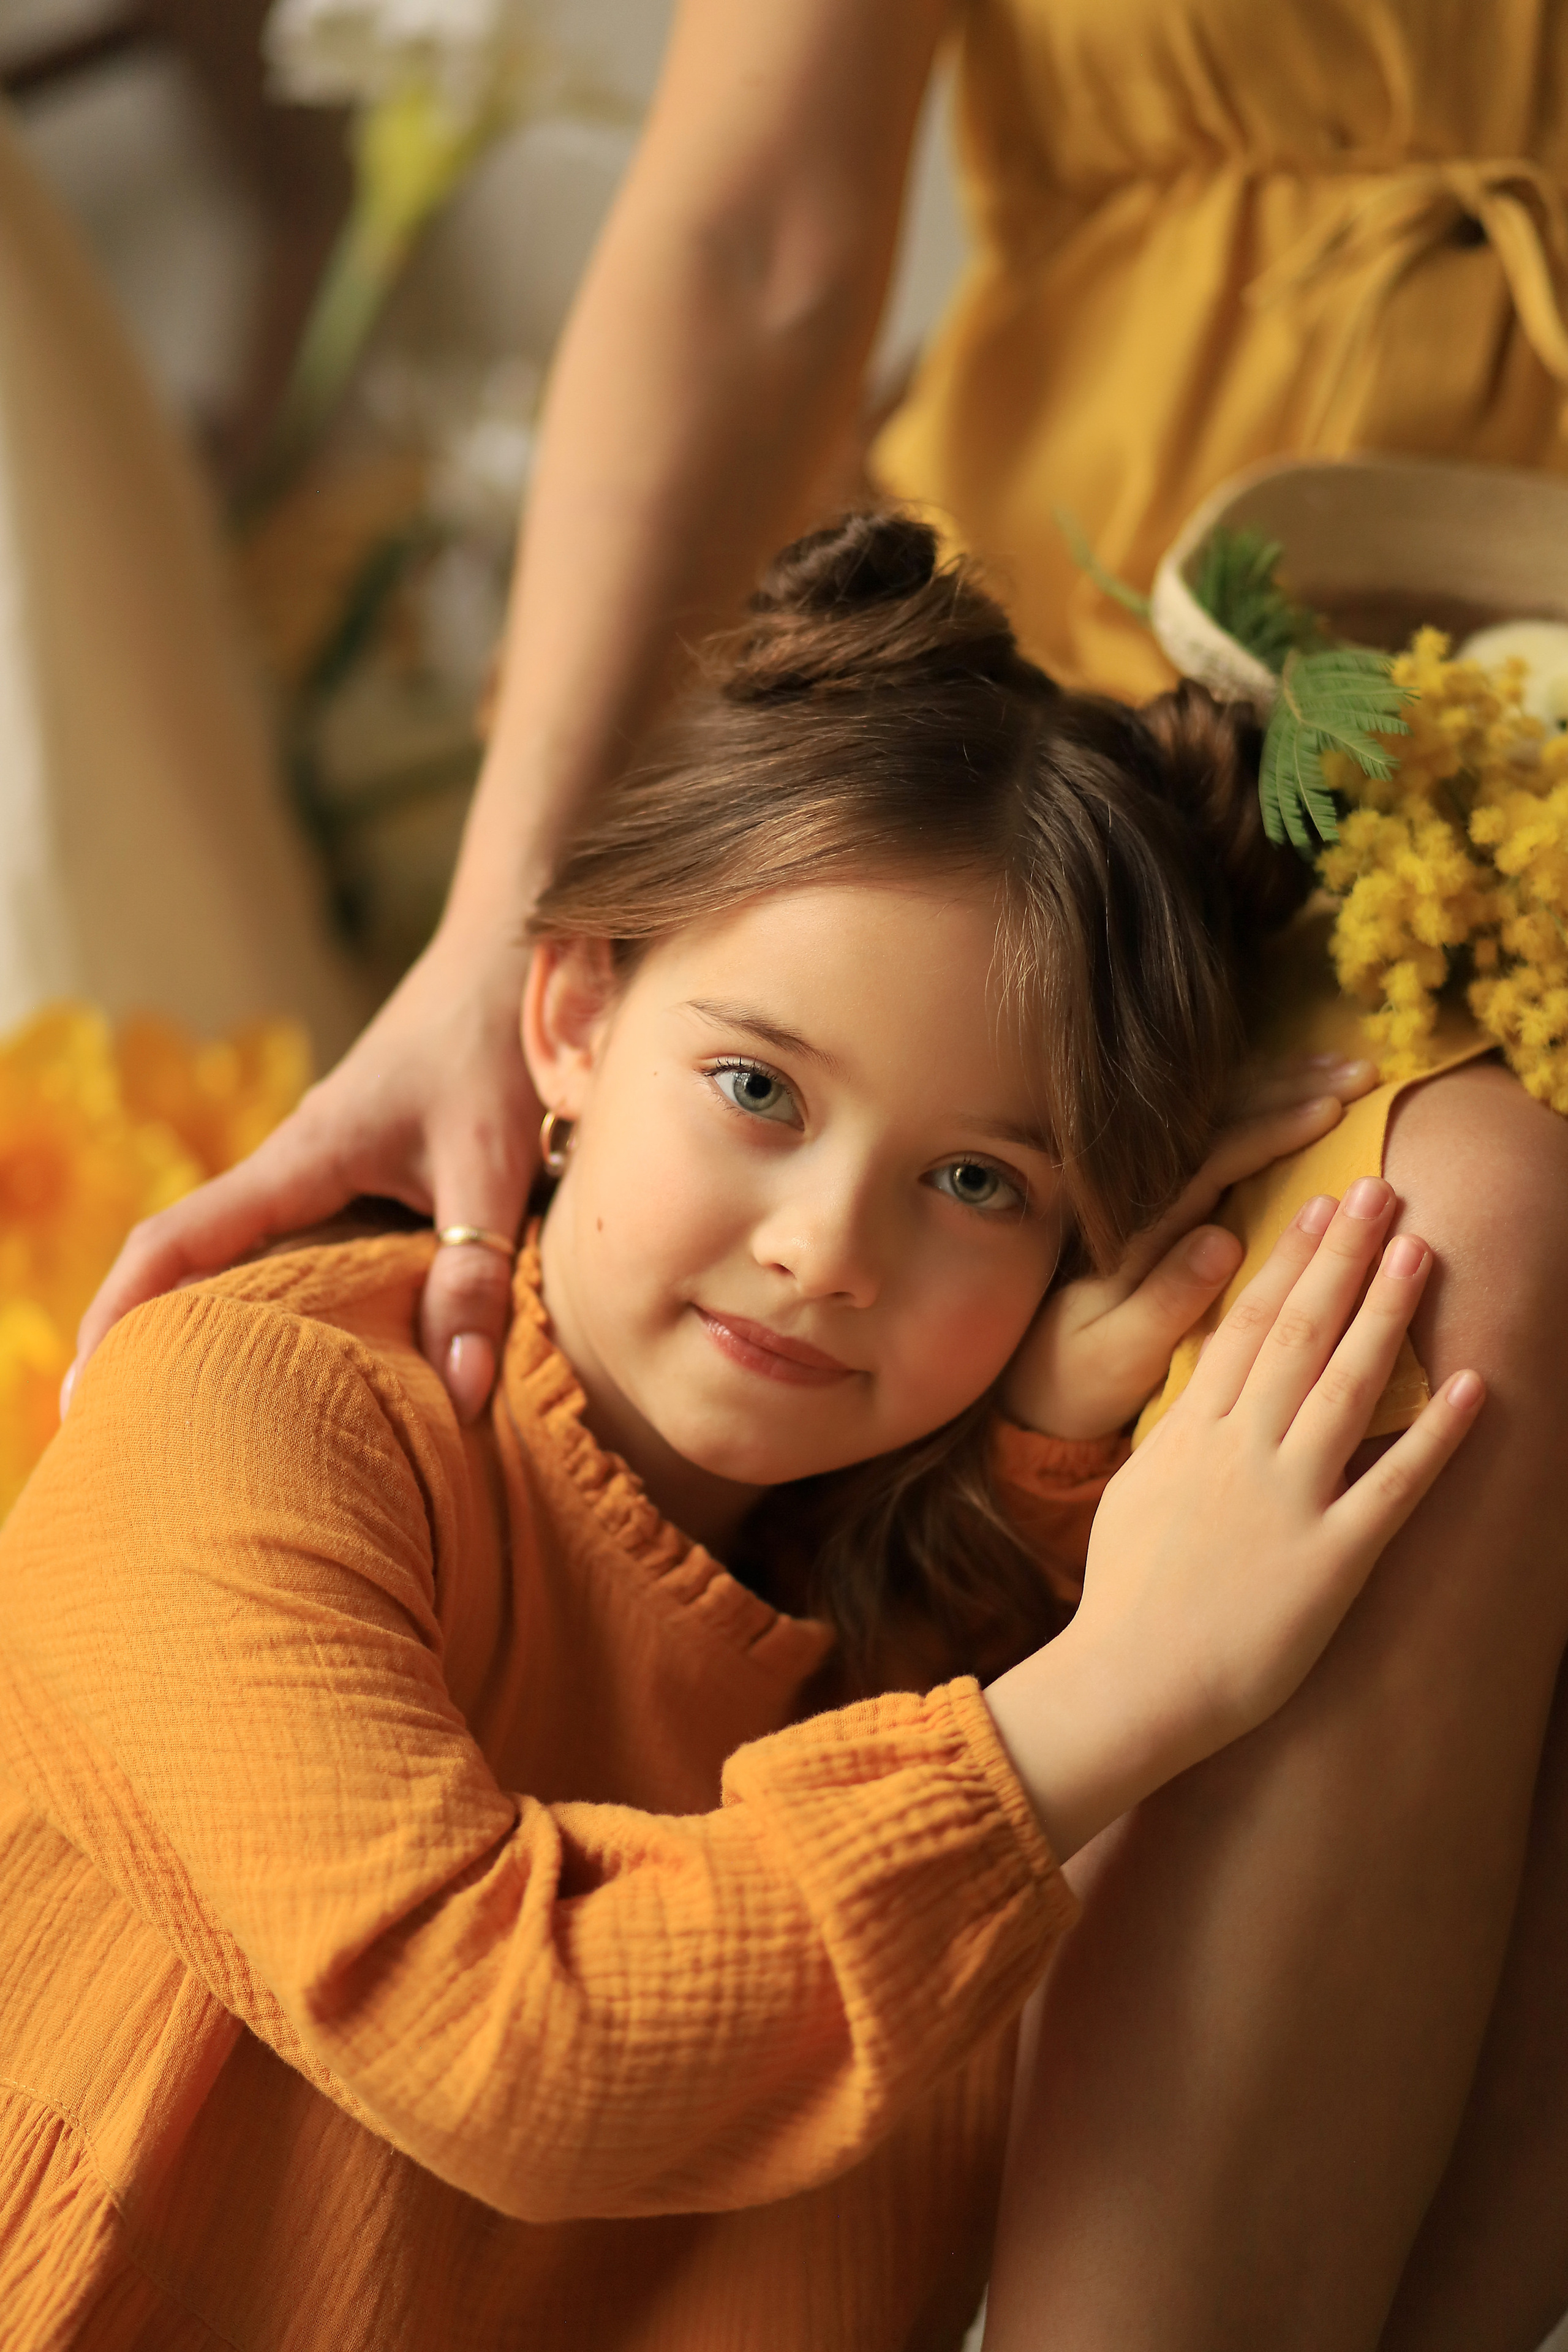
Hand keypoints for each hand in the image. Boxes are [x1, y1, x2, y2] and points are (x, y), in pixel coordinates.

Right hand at [67, 917, 538, 1424]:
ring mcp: (323, 1168)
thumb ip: (478, 1276)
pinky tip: (306, 1355)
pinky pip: (300, 1244)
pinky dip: (285, 1299)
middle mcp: (294, 1166)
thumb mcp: (492, 1166)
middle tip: (133, 1430)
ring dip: (218, 1322)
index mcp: (300, 1160)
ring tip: (201, 1412)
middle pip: (191, 1257)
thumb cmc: (495, 1044)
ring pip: (247, 1254)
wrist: (514, 957)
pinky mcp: (361, 1171)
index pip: (178, 1240)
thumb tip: (460, 1396)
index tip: (86, 1385)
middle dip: (151, 1335)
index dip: (121, 1312)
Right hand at [987, 1178, 1483, 1858]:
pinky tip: (1474, 1383)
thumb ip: (1177, 1440)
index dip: (1289, 1261)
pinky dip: (1438, 1432)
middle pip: (1301, 1331)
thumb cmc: (1124, 1600)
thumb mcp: (1136, 1495)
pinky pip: (1395, 1483)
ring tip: (1420, 1249)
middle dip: (1343, 1254)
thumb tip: (1204, 1401)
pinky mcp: (1331, 1558)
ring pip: (1348, 1383)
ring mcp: (1288, 1499)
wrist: (1127, 1681)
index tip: (1318, 1209)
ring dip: (1388, 1310)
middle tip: (1379, 1191)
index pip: (1248, 1325)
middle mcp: (1241, 1450)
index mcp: (1192, 1432)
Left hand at [1003, 1053, 1378, 1440]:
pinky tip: (1308, 1090)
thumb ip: (1166, 1299)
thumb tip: (1223, 1238)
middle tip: (1362, 1072)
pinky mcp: (1163, 1197)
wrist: (1034, 1383)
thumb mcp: (1118, 1353)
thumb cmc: (1080, 1376)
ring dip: (1284, 1085)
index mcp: (1133, 1226)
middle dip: (1291, 1088)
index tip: (1329, 1109)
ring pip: (1220, 1114)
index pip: (1207, 1157)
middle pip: (1218, 1118)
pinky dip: (1266, 1103)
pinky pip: (1219, 1130)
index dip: (1269, 1129)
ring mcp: (1151, 1190)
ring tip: (1350, 1069)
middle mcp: (1140, 1194)